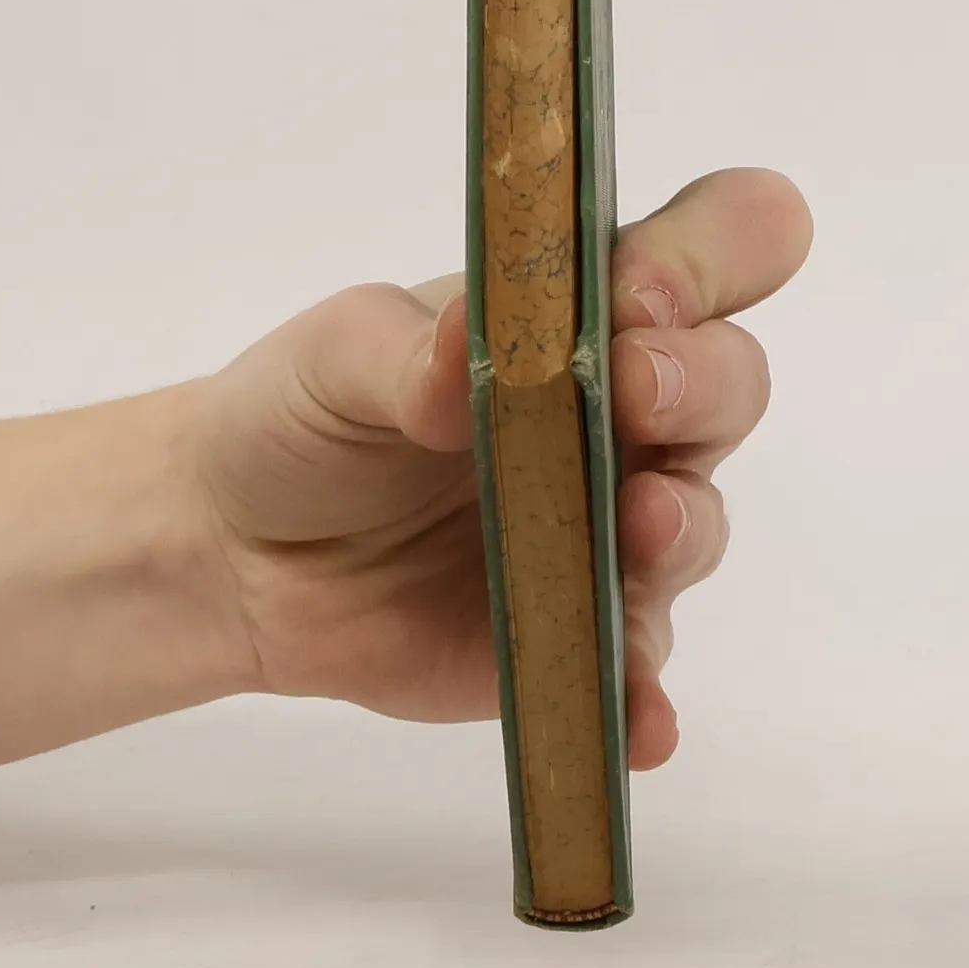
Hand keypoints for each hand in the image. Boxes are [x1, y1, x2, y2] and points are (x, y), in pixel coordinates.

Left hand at [192, 168, 812, 768]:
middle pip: (729, 379)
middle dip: (699, 377)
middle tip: (635, 387)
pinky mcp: (583, 638)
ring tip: (640, 526)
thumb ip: (409, 349)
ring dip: (685, 521)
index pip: (713, 247)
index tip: (641, 289)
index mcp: (587, 312)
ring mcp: (613, 530)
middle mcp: (625, 414)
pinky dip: (649, 697)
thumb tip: (469, 346)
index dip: (706, 256)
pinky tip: (641, 720)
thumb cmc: (306, 414)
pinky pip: (638, 670)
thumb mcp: (337, 354)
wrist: (240, 551)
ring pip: (698, 520)